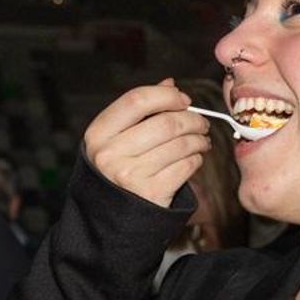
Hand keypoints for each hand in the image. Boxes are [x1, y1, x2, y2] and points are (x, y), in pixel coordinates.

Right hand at [82, 79, 209, 207]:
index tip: (184, 99)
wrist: (110, 215)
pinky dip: (196, 159)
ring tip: (201, 140)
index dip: (167, 96)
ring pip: (181, 145)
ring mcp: (130, 175)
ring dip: (199, 139)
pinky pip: (186, 166)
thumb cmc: (117, 168)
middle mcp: (110, 154)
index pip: (137, 100)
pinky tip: (194, 158)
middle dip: (192, 119)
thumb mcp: (116, 138)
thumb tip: (169, 84)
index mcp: (98, 133)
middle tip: (201, 122)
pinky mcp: (152, 194)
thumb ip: (141, 110)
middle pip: (166, 123)